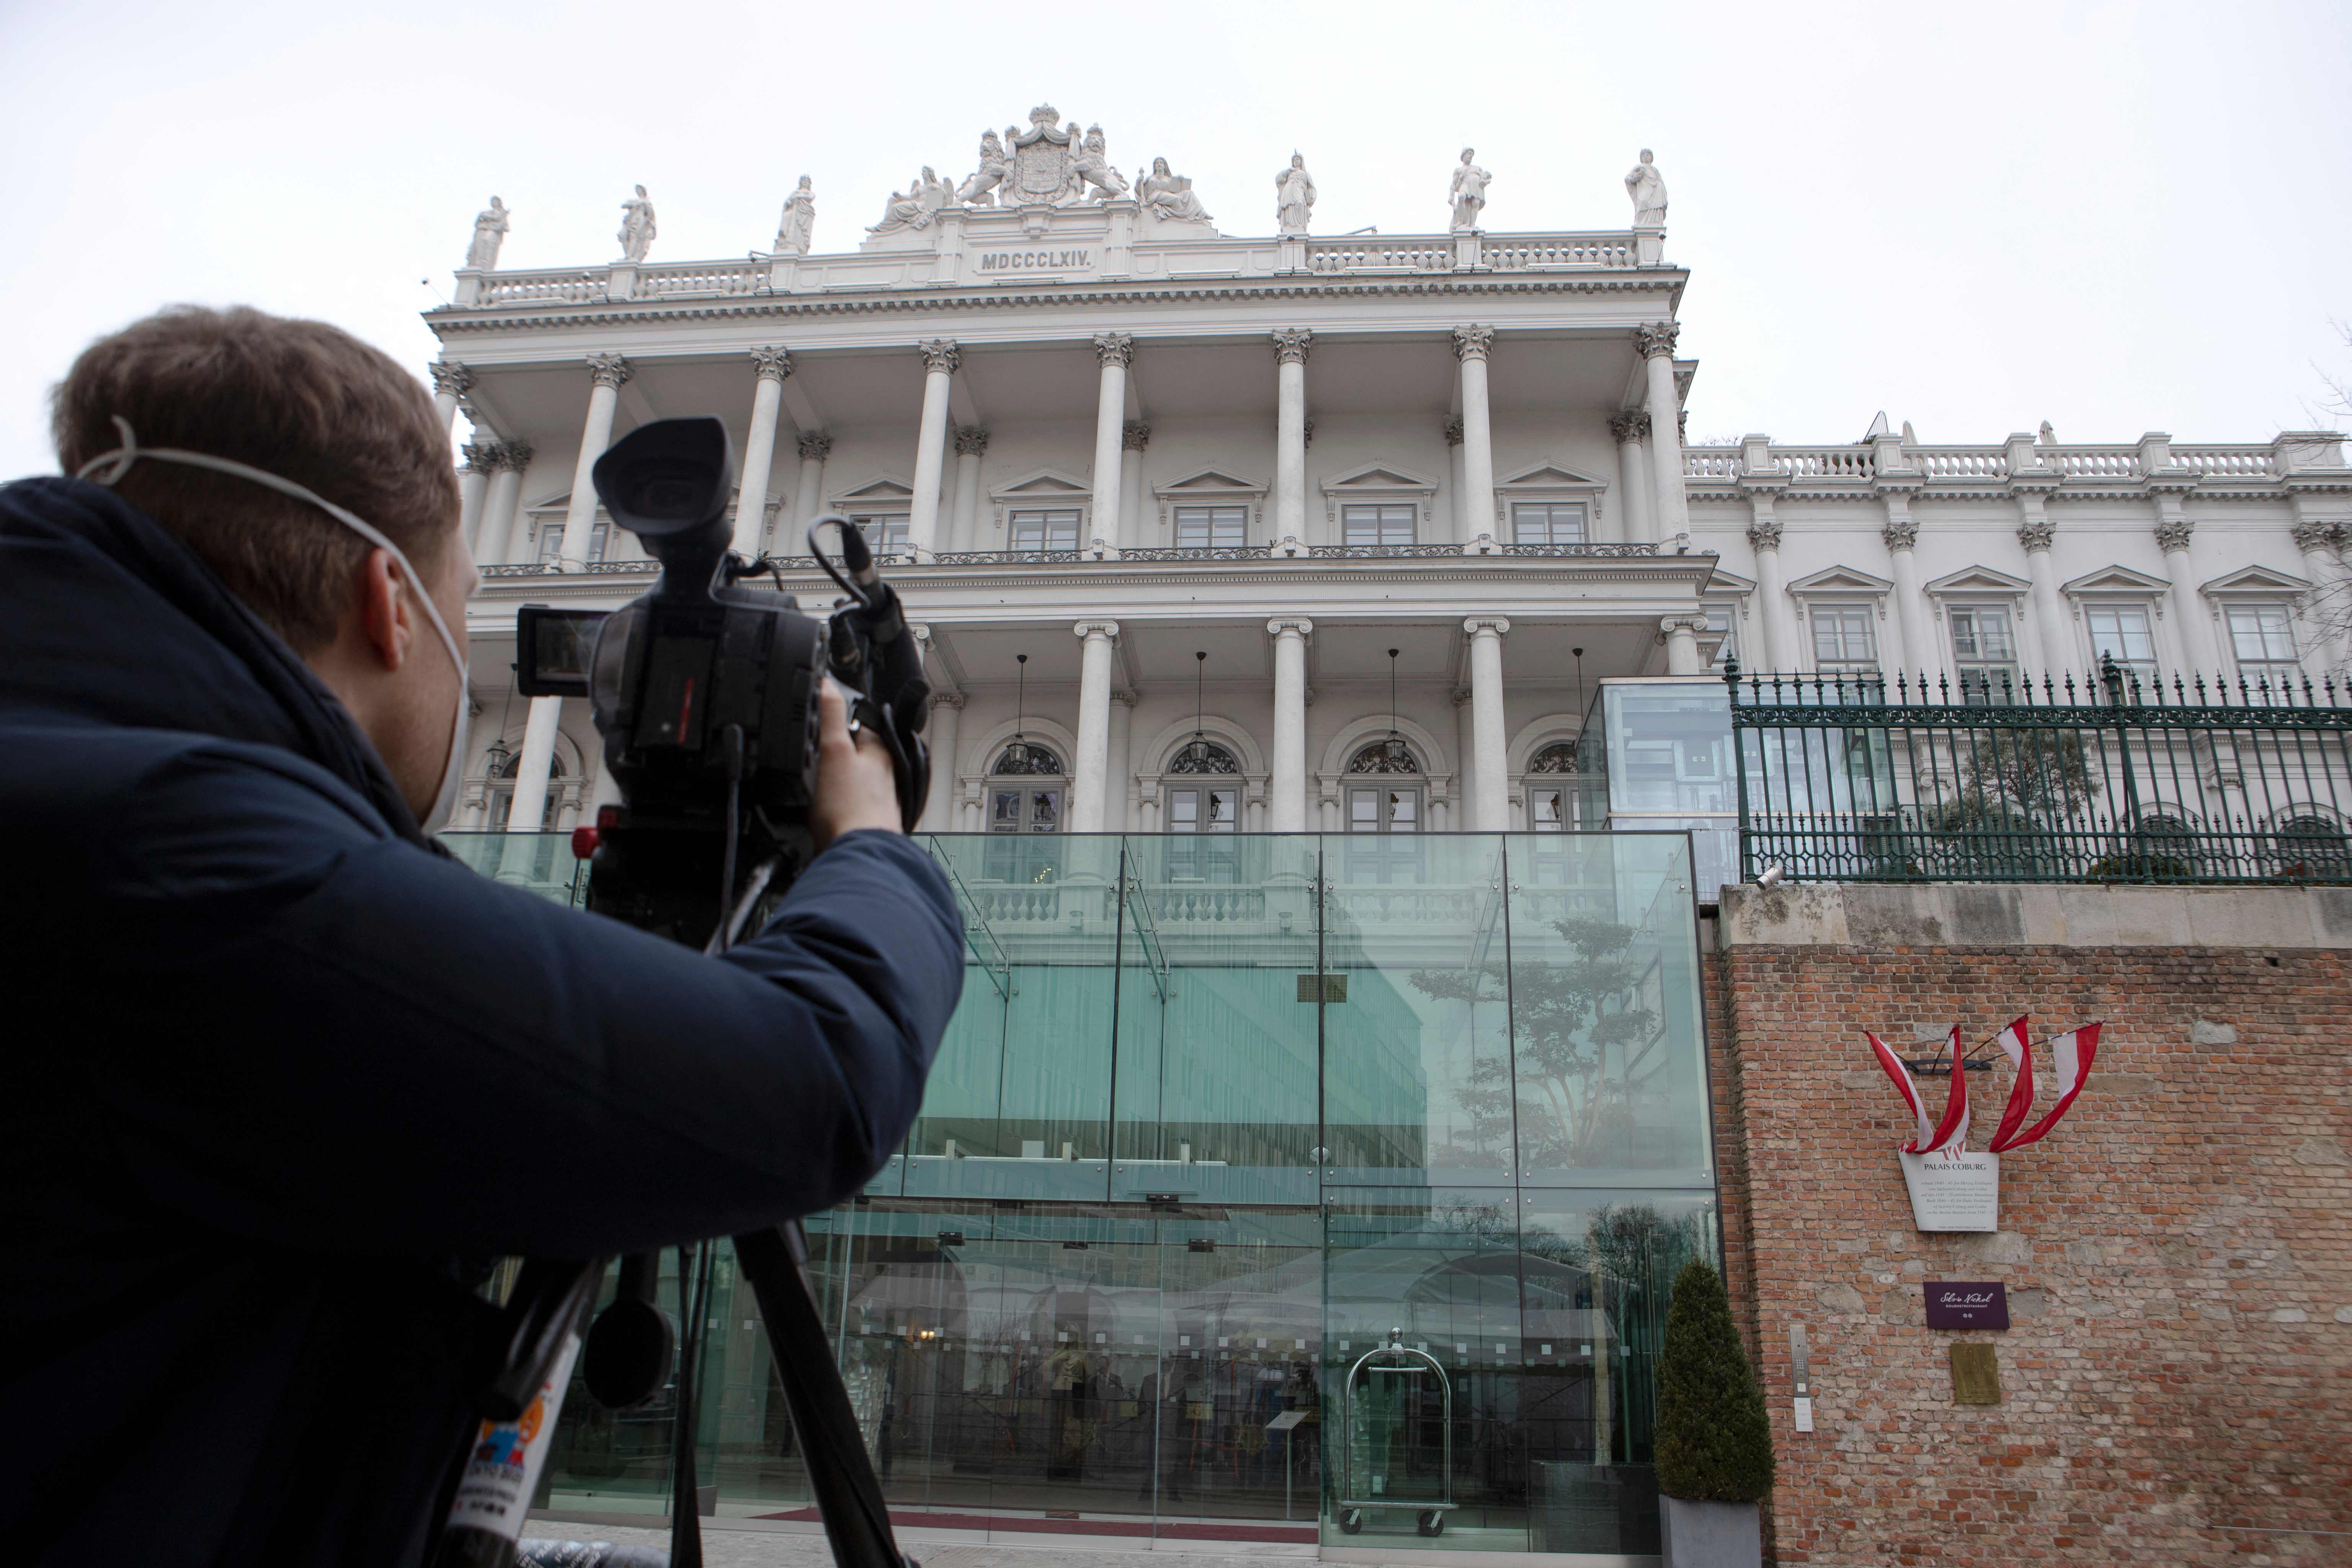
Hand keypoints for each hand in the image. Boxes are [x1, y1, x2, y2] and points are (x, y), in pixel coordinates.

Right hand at [809, 678, 903, 849]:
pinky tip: (824, 814)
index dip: (836, 723)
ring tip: (817, 792)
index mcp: (881, 751)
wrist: (858, 855)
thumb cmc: (850, 808)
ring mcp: (878, 800)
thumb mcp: (833, 750)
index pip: (859, 724)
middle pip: (854, 753)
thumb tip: (827, 683)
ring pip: (851, 781)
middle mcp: (885, 774)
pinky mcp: (867, 822)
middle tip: (813, 765)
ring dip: (834, 782)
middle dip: (833, 756)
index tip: (819, 728)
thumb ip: (831, 716)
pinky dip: (835, 806)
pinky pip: (847, 805)